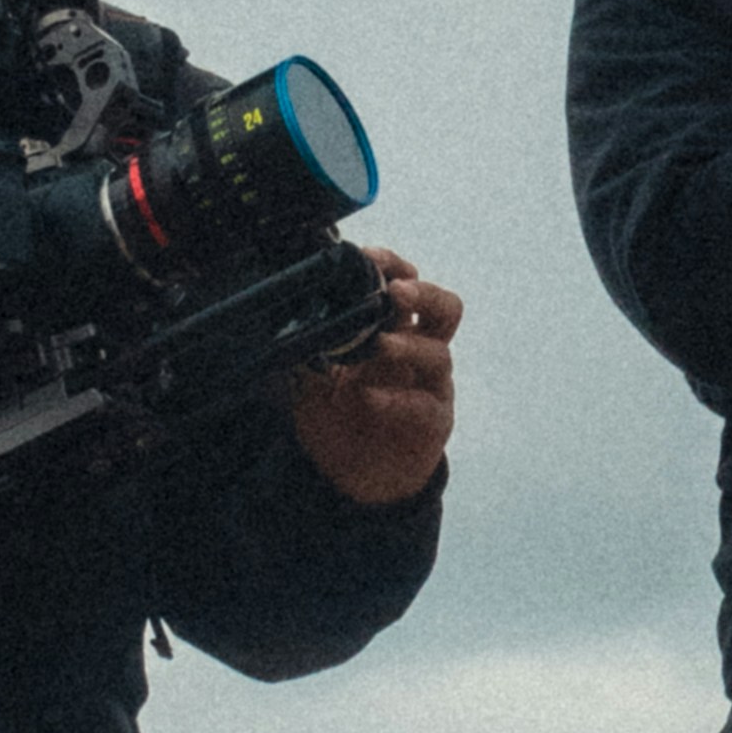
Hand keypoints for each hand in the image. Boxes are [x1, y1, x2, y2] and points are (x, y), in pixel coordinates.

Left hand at [286, 251, 458, 502]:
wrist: (353, 476)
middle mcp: (419, 352)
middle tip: (396, 291)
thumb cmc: (339, 416)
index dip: (395, 266)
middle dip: (423, 294)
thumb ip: (309, 346)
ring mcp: (430, 386)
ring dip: (407, 345)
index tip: (370, 257)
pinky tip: (368, 398)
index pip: (408, 284)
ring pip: (438, 354)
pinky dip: (395, 399)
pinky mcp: (431, 422)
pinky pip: (423, 405)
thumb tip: (286, 316)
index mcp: (395, 330)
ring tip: (379, 346)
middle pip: (445, 309)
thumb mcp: (313, 376)